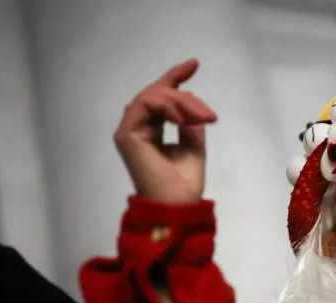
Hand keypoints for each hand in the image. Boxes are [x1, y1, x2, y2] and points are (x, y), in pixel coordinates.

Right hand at [114, 59, 217, 203]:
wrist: (178, 205)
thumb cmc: (184, 183)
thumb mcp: (194, 145)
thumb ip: (191, 122)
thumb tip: (191, 100)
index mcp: (152, 129)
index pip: (160, 97)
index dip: (175, 77)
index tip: (194, 64)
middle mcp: (138, 127)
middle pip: (158, 92)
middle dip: (186, 96)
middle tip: (209, 115)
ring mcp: (130, 130)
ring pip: (152, 95)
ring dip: (181, 102)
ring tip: (200, 118)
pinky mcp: (127, 134)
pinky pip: (145, 104)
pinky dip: (167, 106)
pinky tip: (182, 119)